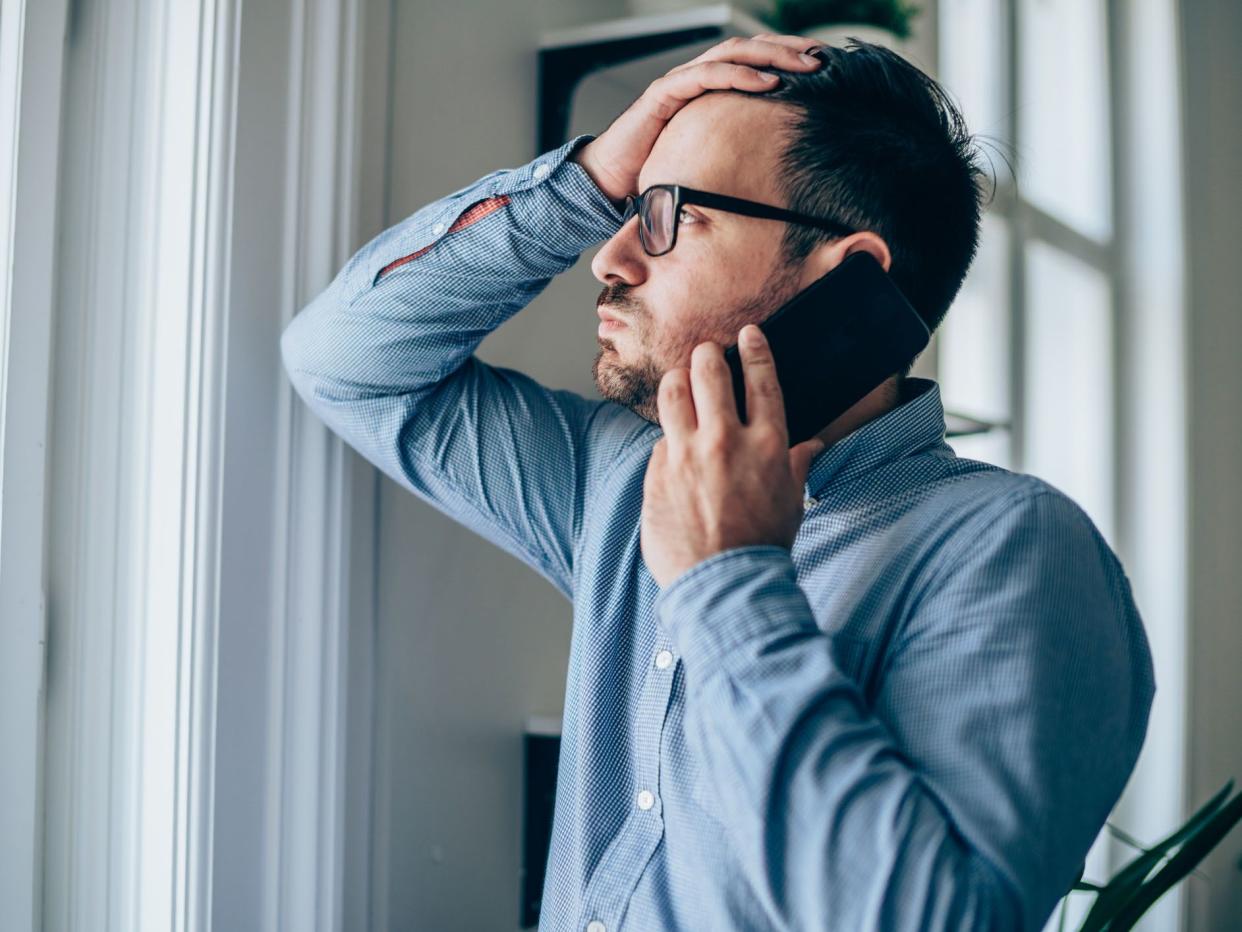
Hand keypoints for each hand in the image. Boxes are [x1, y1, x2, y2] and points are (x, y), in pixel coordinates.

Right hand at [571, 34, 823, 204]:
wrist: (609, 180)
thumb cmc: (656, 171)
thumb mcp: (707, 160)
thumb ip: (735, 154)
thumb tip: (776, 171)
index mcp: (708, 90)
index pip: (754, 61)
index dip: (787, 58)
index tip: (824, 65)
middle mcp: (696, 78)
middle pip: (749, 50)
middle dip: (788, 49)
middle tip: (823, 57)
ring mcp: (680, 82)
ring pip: (732, 54)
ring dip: (771, 56)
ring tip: (804, 65)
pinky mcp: (664, 94)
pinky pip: (706, 75)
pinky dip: (739, 76)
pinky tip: (767, 82)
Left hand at [641, 325, 825, 588]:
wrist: (724, 584)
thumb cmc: (763, 545)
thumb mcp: (791, 502)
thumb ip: (796, 465)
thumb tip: (811, 446)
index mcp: (767, 444)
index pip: (760, 378)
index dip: (753, 348)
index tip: (748, 335)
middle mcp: (725, 440)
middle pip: (708, 371)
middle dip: (706, 354)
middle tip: (706, 355)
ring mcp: (686, 455)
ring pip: (672, 392)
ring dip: (677, 380)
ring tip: (681, 382)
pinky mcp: (657, 473)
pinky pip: (660, 439)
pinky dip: (668, 437)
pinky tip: (674, 446)